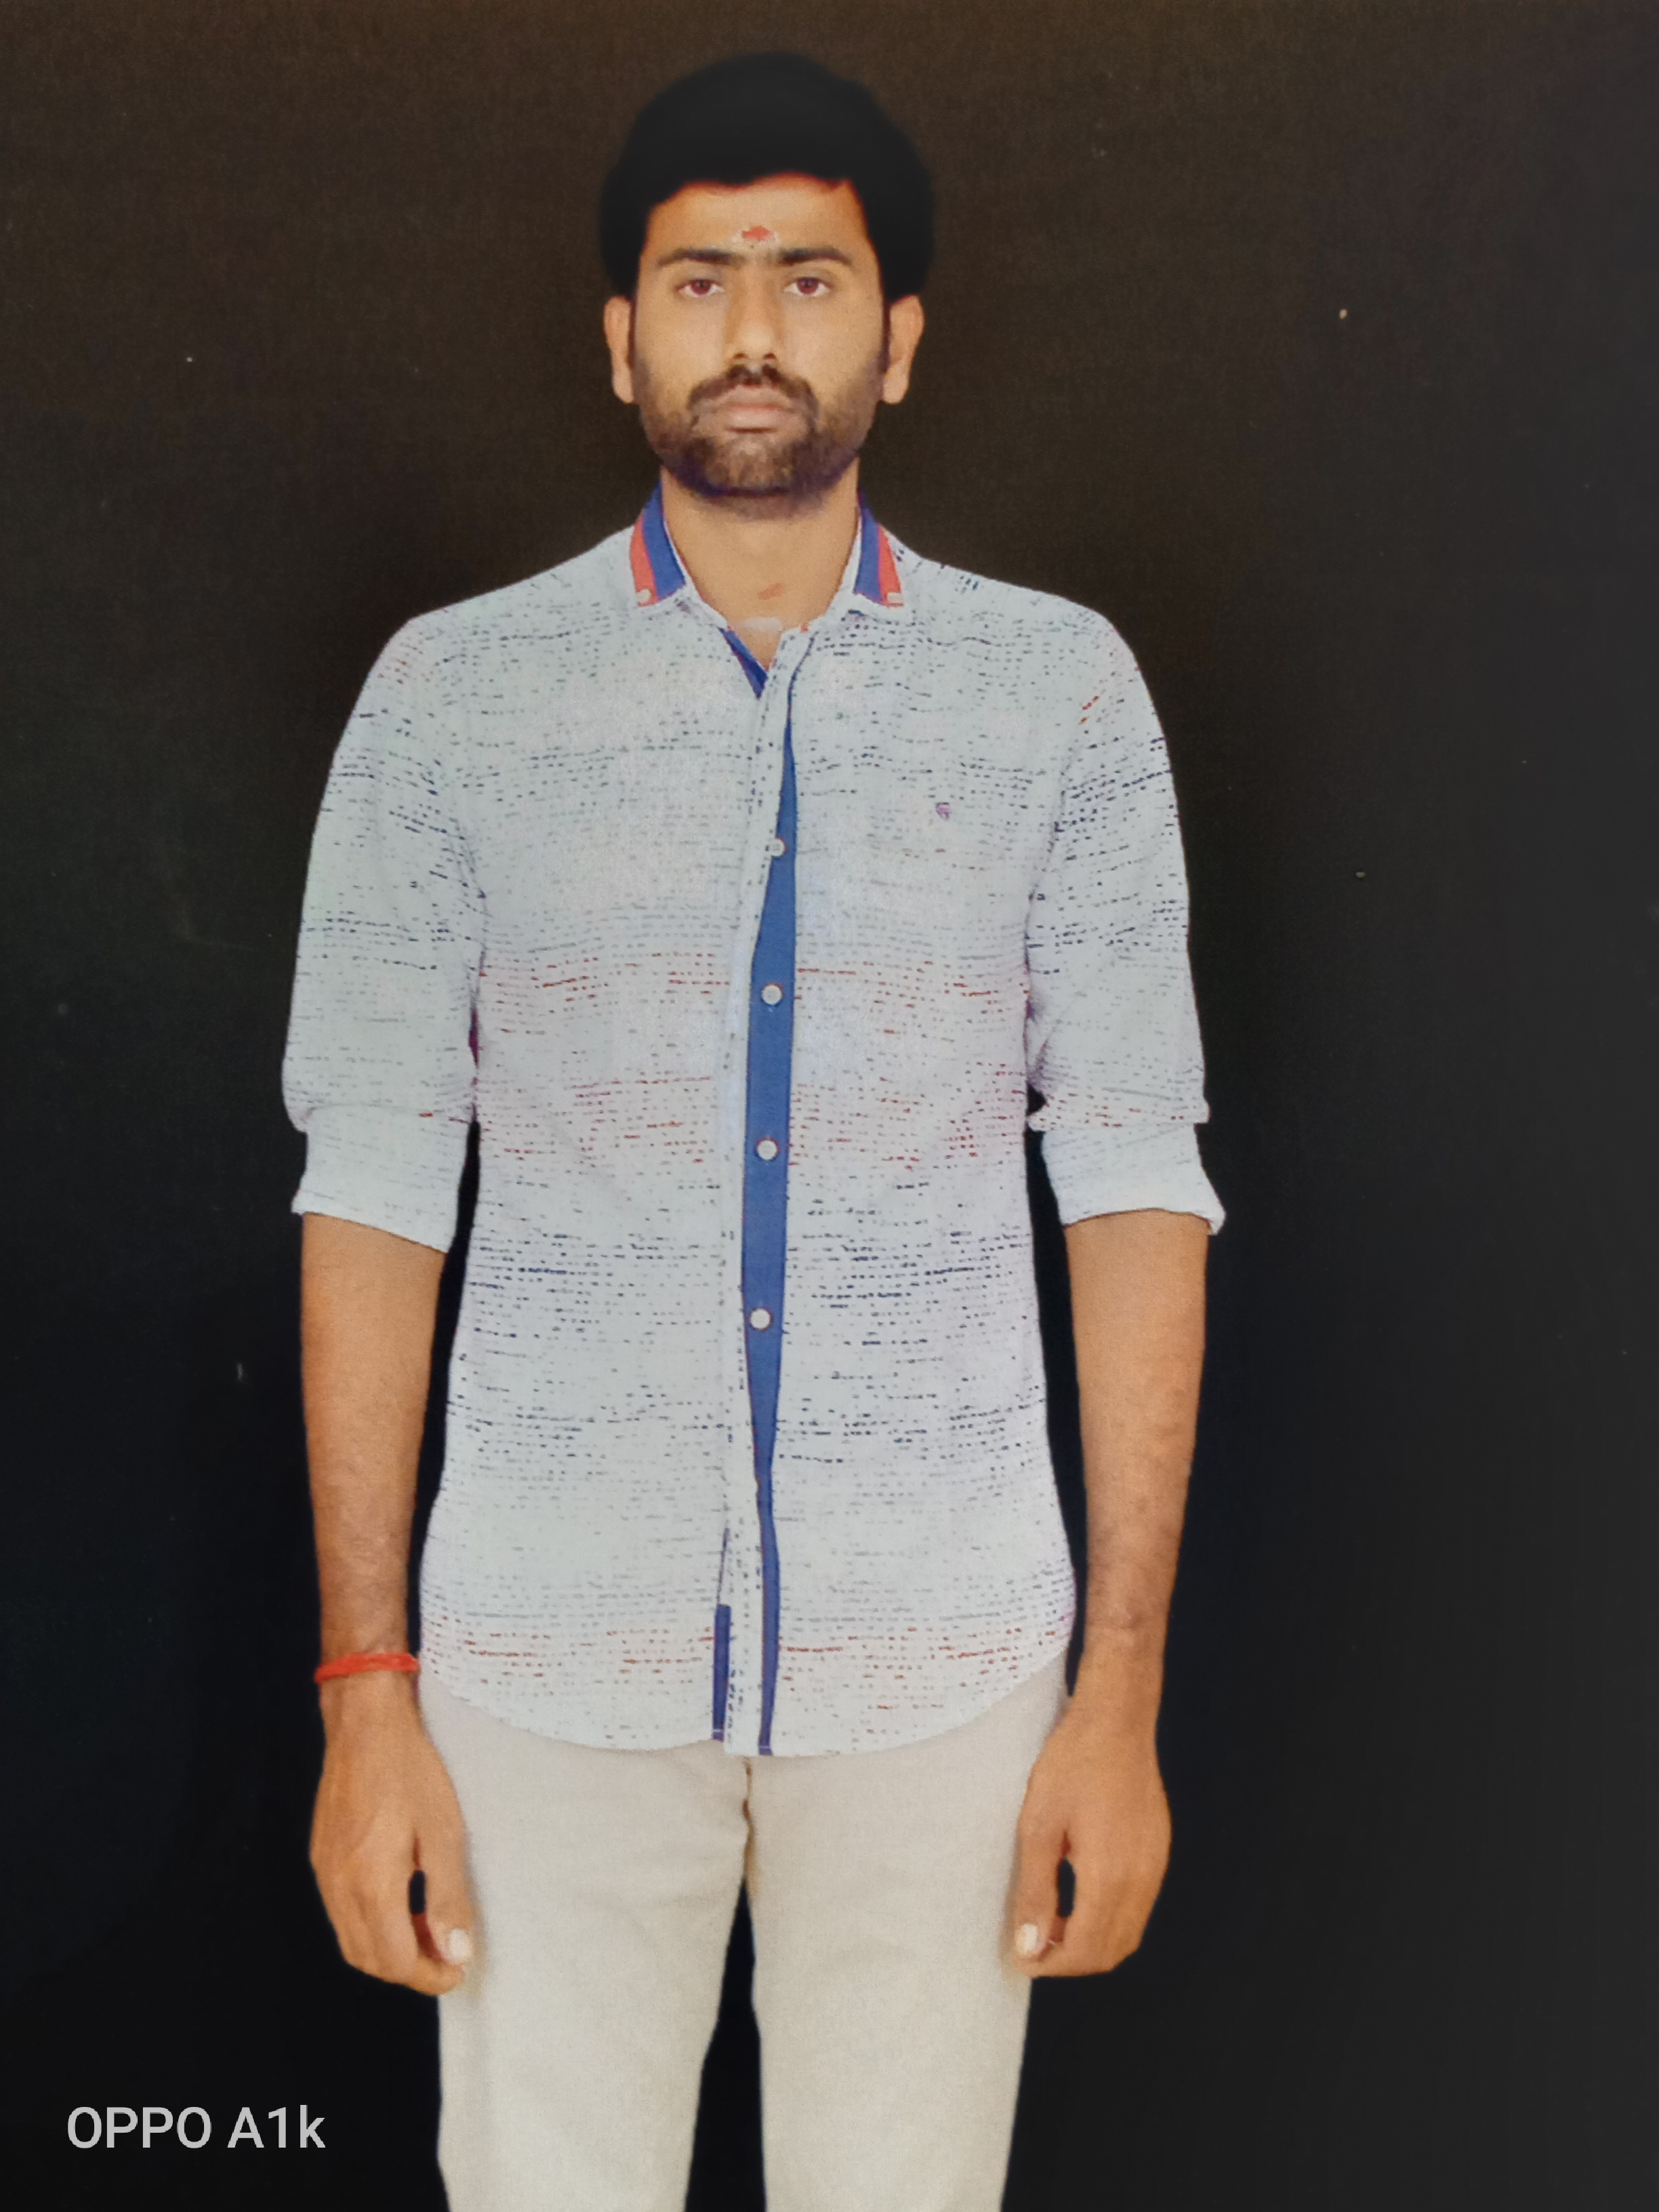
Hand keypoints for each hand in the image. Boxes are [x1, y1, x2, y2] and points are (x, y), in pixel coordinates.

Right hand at [311, 1672, 474, 1994]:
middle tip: (447, 1953)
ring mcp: (324, 1874)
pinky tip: (400, 1900)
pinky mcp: (320, 1858)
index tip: (459, 1969)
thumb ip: (448, 1898)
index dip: (430, 1975)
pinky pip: (341, 1914)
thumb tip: (457, 1953)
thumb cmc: (411, 1773)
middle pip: (368, 1960)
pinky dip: (371, 1925)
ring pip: (352, 1940)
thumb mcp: (444, 1834)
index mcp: (370, 1886)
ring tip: (427, 1926)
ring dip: (389, 1949)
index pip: (395, 1961)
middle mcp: (338, 1888)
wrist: (365, 1725)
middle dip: (409, 1969)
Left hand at [1009, 1691, 1171, 1976]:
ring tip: (1052, 1921)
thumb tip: (1029, 1947)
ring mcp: (1156, 1868)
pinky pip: (1137, 1909)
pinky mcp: (1158, 1854)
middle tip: (1033, 1943)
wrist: (1116, 1721)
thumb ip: (1036, 1892)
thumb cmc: (1071, 1766)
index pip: (1086, 1951)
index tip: (1021, 1957)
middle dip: (1071, 1960)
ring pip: (1128, 1934)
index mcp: (1110, 1878)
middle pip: (1112, 1952)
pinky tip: (1080, 1898)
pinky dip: (1109, 1921)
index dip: (1052, 1964)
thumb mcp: (1039, 1827)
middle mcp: (1141, 1882)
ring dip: (1091, 1942)